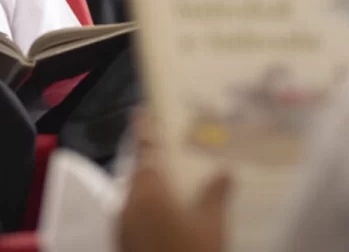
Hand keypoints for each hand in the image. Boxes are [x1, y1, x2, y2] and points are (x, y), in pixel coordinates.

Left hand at [118, 114, 231, 251]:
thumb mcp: (212, 226)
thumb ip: (216, 194)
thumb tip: (225, 170)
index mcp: (149, 190)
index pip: (146, 150)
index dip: (145, 130)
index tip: (142, 110)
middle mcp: (129, 203)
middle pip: (139, 172)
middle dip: (153, 160)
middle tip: (172, 148)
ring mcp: (123, 226)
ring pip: (136, 195)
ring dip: (152, 186)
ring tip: (175, 182)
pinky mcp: (123, 244)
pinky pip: (135, 215)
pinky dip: (148, 208)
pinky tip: (168, 214)